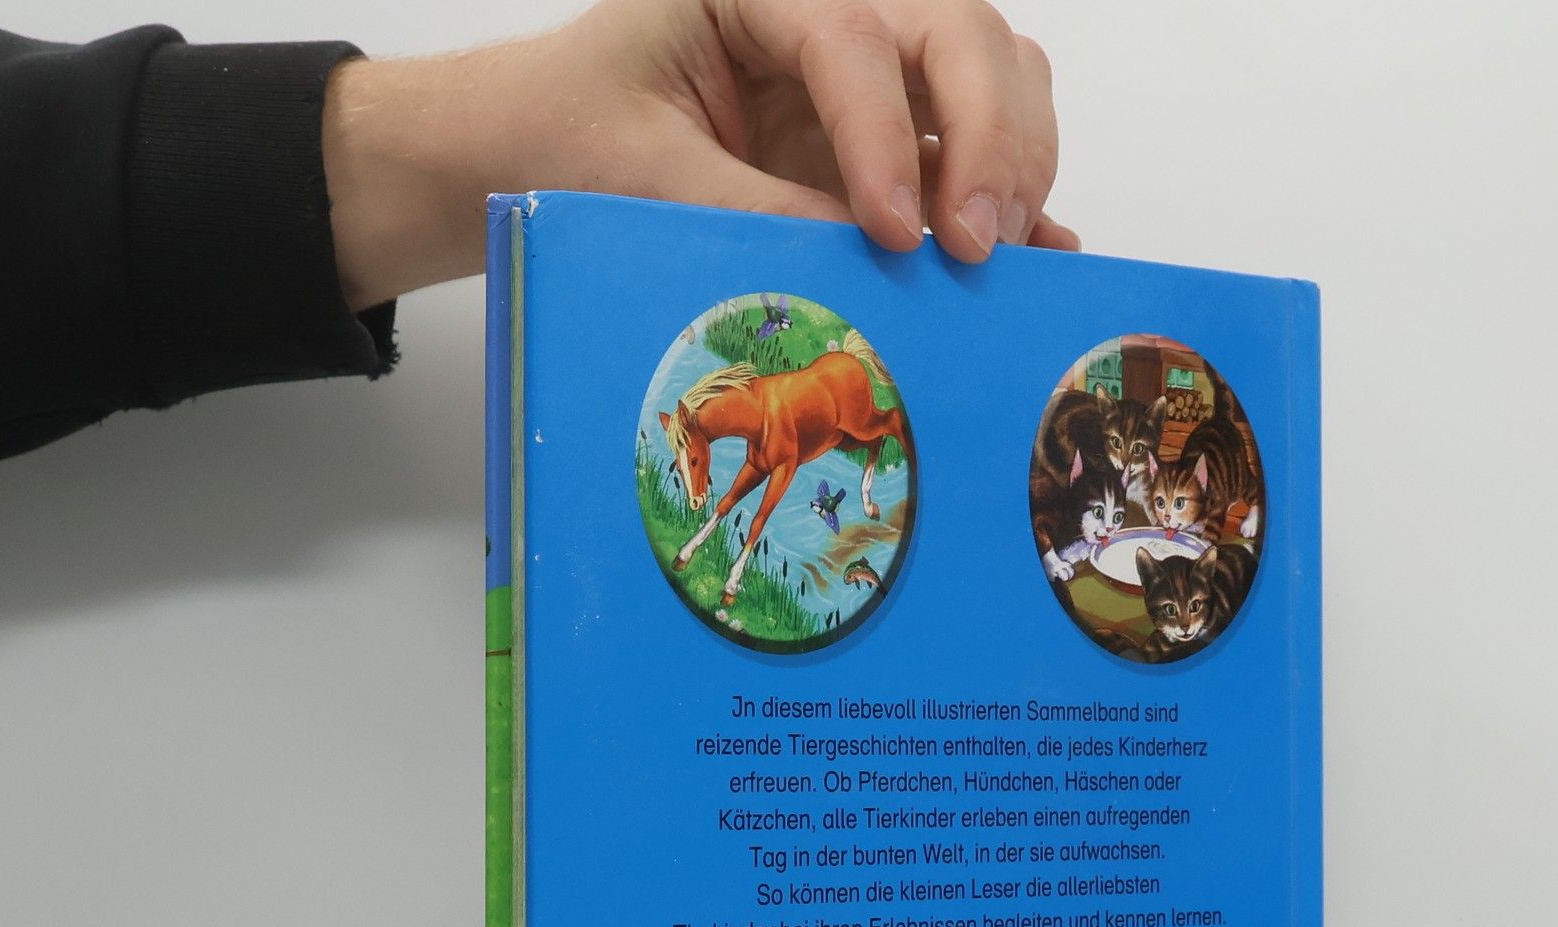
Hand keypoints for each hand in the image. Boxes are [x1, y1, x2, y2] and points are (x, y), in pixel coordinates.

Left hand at [323, 0, 1072, 310]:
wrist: (518, 156)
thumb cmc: (559, 139)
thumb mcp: (644, 176)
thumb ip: (760, 215)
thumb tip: (877, 269)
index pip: (854, 35)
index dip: (888, 134)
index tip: (897, 232)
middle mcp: (825, 10)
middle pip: (956, 30)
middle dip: (987, 133)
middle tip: (978, 242)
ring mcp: (862, 75)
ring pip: (989, 71)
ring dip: (1011, 157)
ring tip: (996, 253)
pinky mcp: (879, 140)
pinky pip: (969, 148)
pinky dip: (1011, 193)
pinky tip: (1039, 249)